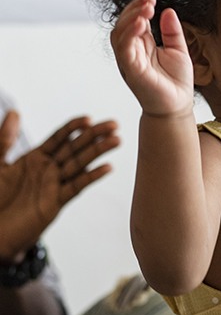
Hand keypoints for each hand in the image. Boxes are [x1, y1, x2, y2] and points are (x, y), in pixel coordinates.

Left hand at [0, 115, 119, 260]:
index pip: (60, 137)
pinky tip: (107, 167)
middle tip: (114, 124)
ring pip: (80, 164)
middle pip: (76, 147)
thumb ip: (5, 138)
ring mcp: (55, 184)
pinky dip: (92, 176)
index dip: (74, 127)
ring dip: (99, 151)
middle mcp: (50, 169)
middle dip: (95, 135)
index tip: (88, 118)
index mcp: (37, 158)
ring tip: (116, 140)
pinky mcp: (56, 202)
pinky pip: (76, 186)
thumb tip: (15, 112)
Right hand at [110, 0, 194, 116]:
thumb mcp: (178, 50)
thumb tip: (168, 10)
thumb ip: (172, 31)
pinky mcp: (132, 71)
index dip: (140, 4)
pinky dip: (130, 34)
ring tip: (146, 7)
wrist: (178, 106)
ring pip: (120, 34)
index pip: (135, 19)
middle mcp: (132, 51)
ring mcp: (129, 61)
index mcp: (142, 45)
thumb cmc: (176, 82)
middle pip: (124, 23)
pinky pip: (124, 49)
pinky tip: (141, 24)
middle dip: (135, 7)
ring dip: (131, 17)